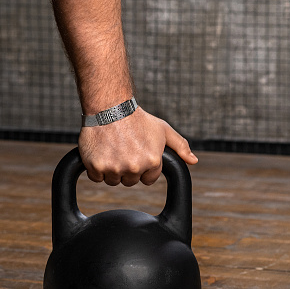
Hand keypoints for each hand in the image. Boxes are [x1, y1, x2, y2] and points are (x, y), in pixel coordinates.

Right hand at [78, 107, 197, 185]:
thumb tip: (193, 161)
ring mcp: (114, 168)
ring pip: (113, 181)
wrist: (109, 107)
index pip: (148, 179)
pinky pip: (96, 178)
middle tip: (123, 150)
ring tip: (112, 150)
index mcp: (152, 161)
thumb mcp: (163, 130)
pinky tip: (100, 152)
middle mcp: (134, 167)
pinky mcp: (96, 167)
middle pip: (130, 182)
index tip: (136, 154)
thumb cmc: (136, 118)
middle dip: (127, 169)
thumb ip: (180, 146)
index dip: (143, 168)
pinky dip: (96, 168)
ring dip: (111, 170)